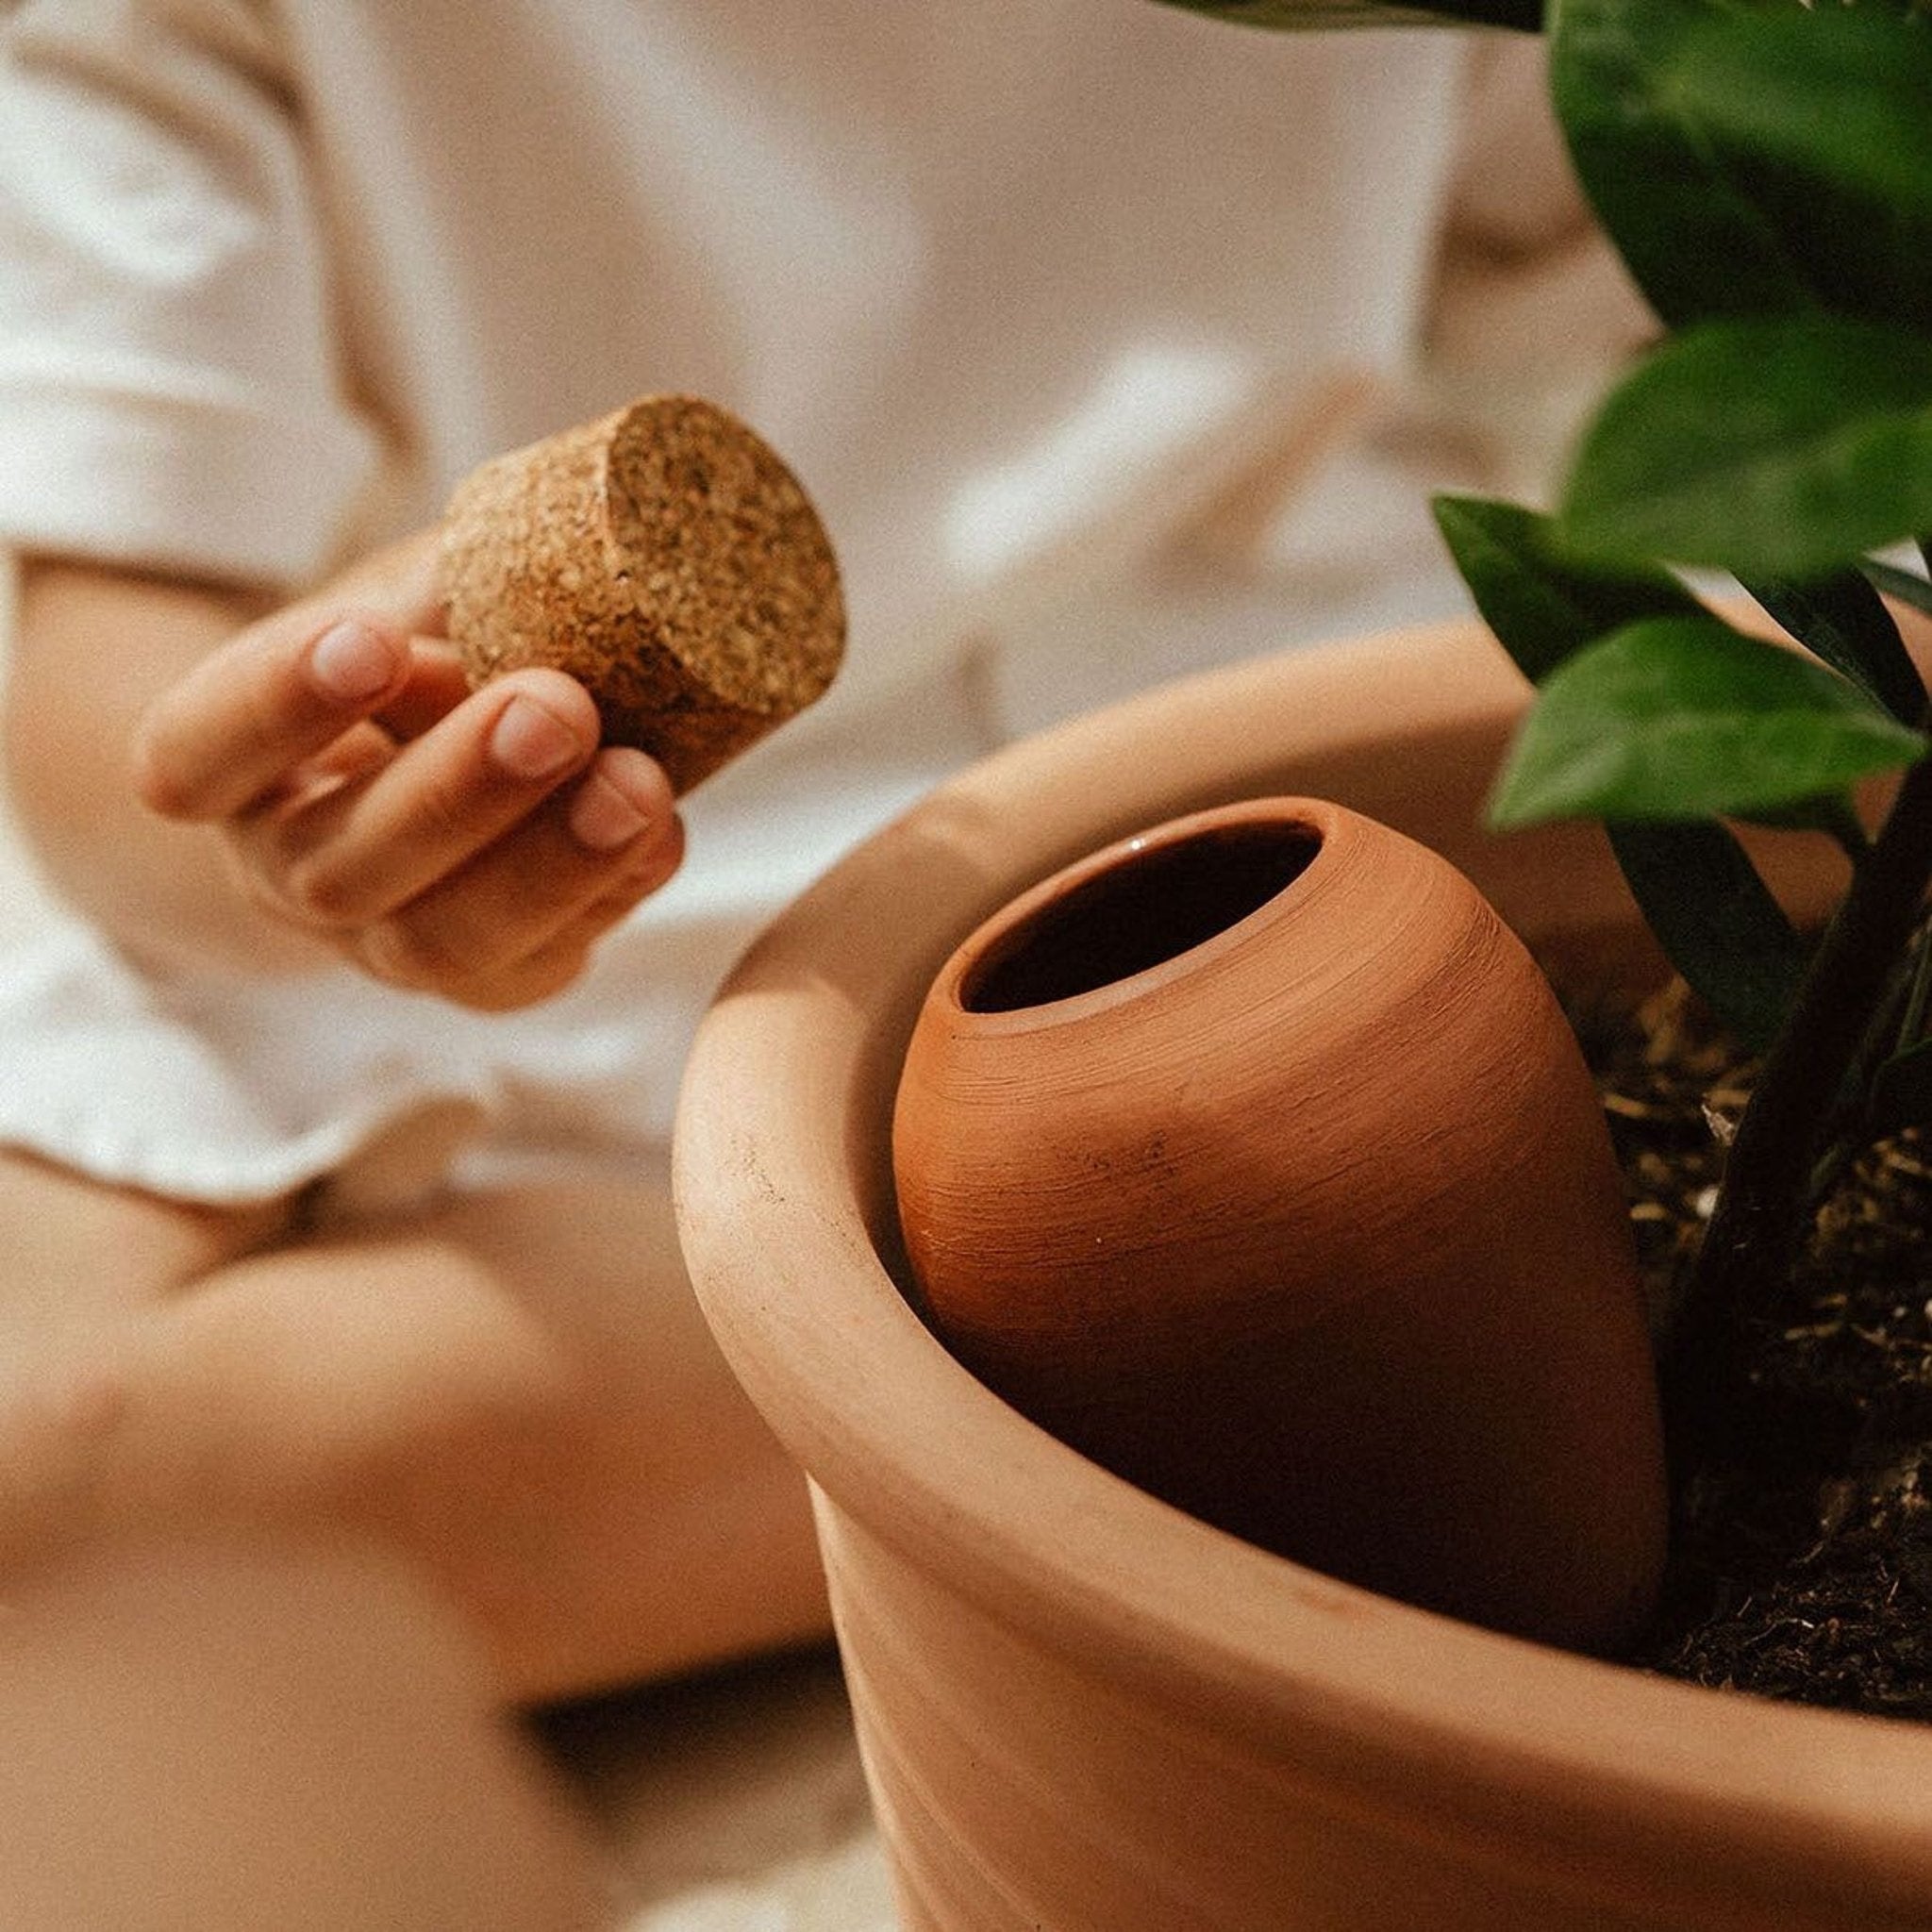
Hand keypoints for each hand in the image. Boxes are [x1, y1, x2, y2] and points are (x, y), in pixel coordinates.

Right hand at [130, 533, 683, 1010]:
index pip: (199, 756)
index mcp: (226, 770)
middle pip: (340, 865)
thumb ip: (455, 582)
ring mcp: (383, 943)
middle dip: (456, 789)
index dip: (276, 706)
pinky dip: (610, 896)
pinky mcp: (491, 979)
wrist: (447, 754)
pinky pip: (540, 963)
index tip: (370, 640)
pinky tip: (661, 831)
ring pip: (442, 940)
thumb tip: (559, 559)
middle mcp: (289, 872)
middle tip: (558, 707)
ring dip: (549, 863)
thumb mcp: (411, 593)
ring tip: (637, 784)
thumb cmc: (417, 650)